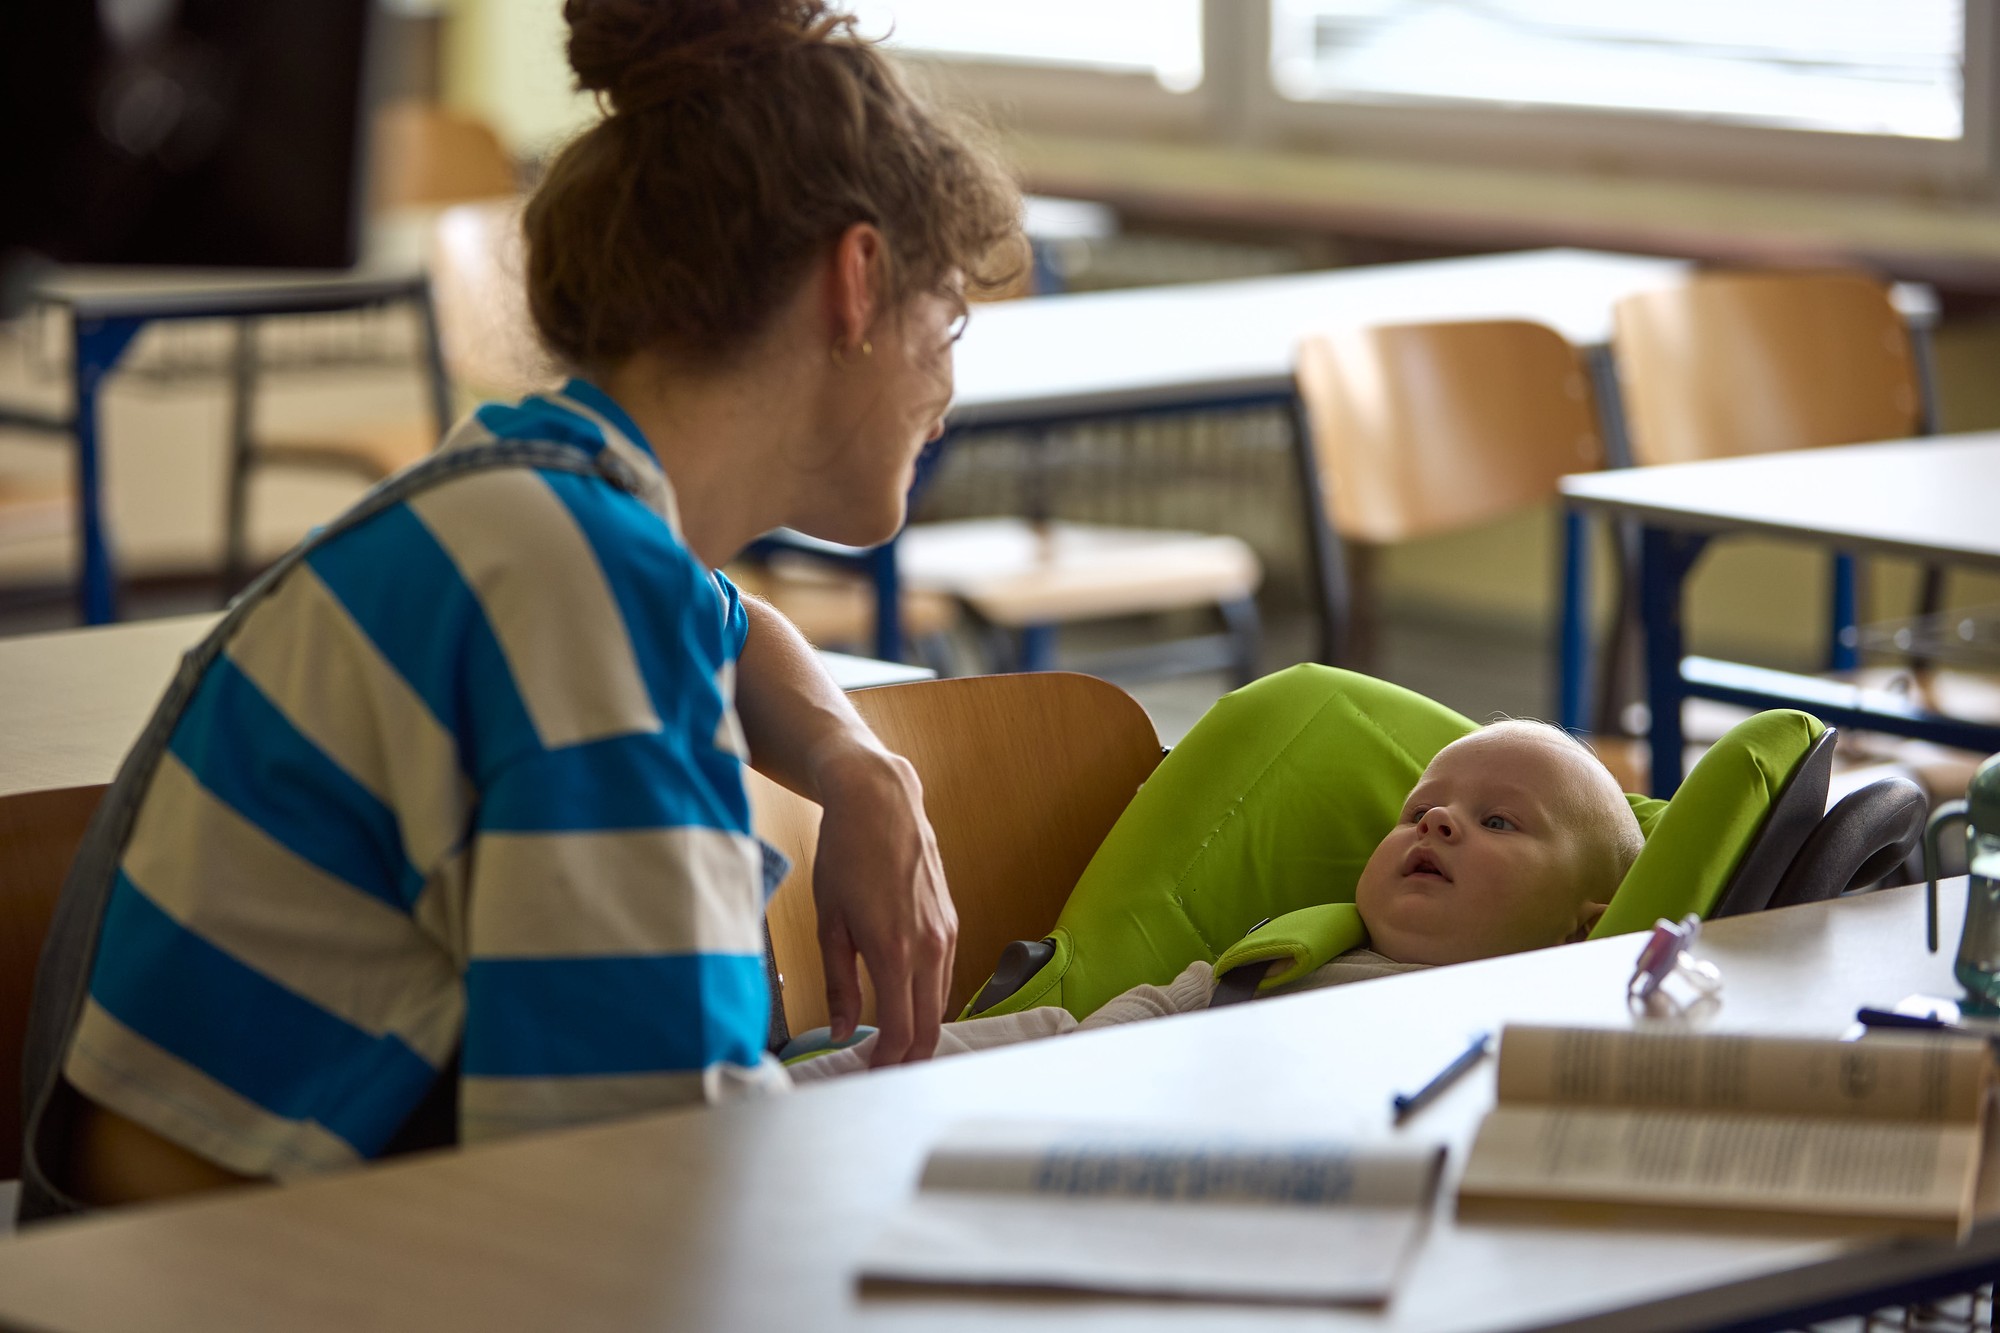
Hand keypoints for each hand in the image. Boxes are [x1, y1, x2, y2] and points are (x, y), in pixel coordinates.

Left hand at [808, 744, 957, 1065]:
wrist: (879, 803)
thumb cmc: (847, 854)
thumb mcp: (830, 923)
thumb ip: (839, 984)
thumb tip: (845, 1030)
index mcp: (894, 952)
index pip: (902, 1031)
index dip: (887, 1063)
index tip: (870, 1075)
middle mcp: (930, 947)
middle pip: (930, 1026)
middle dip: (910, 1058)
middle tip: (884, 1074)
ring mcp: (946, 934)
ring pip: (941, 1002)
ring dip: (921, 1030)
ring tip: (893, 1047)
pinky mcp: (951, 921)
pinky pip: (944, 974)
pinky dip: (929, 999)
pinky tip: (908, 1004)